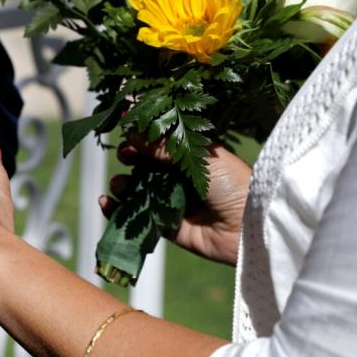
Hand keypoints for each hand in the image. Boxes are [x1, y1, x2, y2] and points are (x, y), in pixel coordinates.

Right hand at [99, 138, 250, 265]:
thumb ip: (162, 145)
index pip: (159, 142)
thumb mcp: (196, 155)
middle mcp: (180, 177)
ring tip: (119, 185)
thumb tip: (131, 129)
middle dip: (129, 158)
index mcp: (191, 155)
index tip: (125, 130)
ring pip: (136, 190)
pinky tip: (106, 202)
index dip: (140, 136)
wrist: (250, 226)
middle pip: (144, 165)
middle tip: (125, 156)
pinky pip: (137, 217)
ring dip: (121, 185)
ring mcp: (172, 202)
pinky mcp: (166, 226)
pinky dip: (116, 210)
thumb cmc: (232, 183)